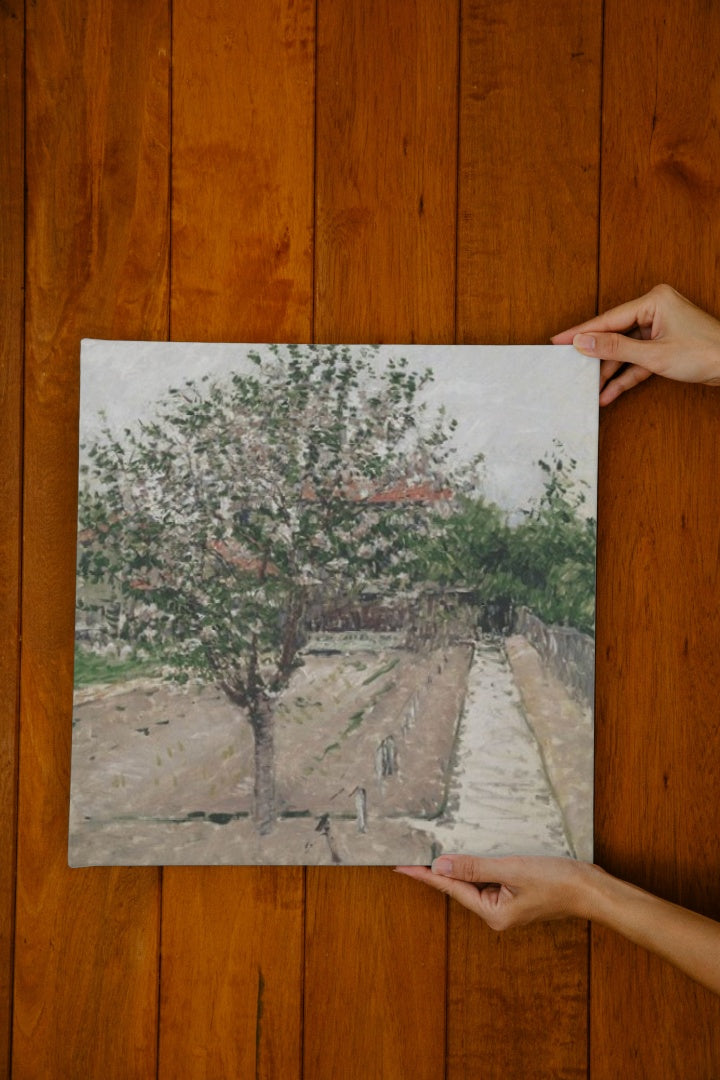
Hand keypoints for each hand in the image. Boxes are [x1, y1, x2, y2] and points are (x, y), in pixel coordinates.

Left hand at [395, 855, 599, 929]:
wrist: (592, 890)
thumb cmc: (557, 882)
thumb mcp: (512, 870)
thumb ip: (474, 867)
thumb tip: (440, 866)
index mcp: (493, 913)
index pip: (451, 888)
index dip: (425, 875)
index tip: (402, 867)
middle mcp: (497, 913)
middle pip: (460, 887)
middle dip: (439, 869)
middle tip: (413, 854)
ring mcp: (508, 905)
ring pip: (475, 882)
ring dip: (459, 866)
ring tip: (436, 850)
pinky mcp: (517, 894)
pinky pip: (490, 879)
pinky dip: (478, 866)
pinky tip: (471, 854)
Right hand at [551, 283, 719, 405]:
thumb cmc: (705, 353)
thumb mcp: (654, 354)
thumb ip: (615, 348)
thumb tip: (583, 342)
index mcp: (653, 301)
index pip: (609, 319)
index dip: (582, 332)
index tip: (558, 340)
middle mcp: (655, 311)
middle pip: (615, 335)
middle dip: (596, 357)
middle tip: (570, 368)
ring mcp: (659, 328)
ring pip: (625, 351)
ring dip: (610, 372)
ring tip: (590, 389)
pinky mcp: (664, 346)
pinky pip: (638, 360)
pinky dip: (626, 376)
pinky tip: (609, 392)